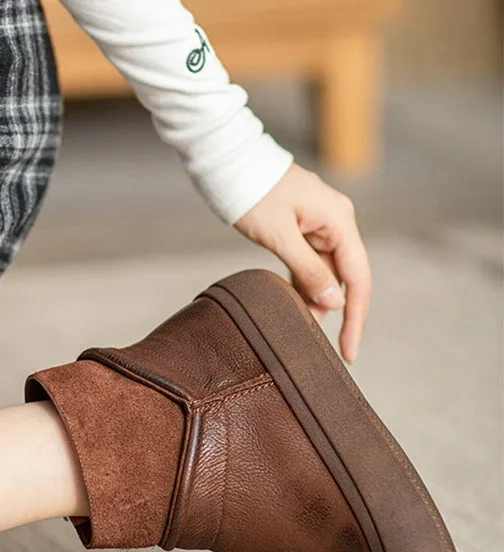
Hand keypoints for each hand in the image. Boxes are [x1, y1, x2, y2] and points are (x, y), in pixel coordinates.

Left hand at [234, 164, 370, 362]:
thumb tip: (334, 303)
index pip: (358, 278)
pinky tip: (291, 302)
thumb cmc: (253, 193)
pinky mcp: (302, 227)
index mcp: (339, 221)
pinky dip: (301, 283)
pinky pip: (310, 262)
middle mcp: (336, 222)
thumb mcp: (279, 236)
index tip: (349, 351)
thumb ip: (308, 271)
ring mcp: (320, 224)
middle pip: (344, 277)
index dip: (355, 317)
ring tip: (297, 324)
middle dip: (332, 310)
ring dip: (313, 298)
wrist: (230, 163)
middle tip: (311, 340)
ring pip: (325, 272)